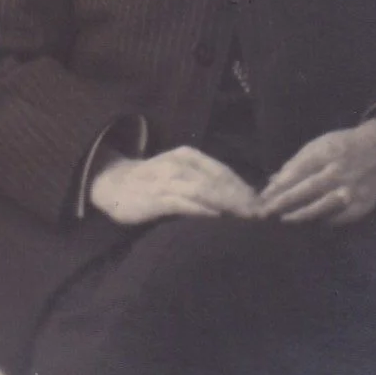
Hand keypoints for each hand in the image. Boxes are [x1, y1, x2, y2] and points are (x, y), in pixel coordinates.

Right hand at [89, 145, 260, 224]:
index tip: (264, 205)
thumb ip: (203, 182)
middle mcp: (179, 164)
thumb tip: (239, 199)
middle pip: (218, 180)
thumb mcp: (179, 174)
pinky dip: (201, 209)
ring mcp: (166, 180)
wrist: (111, 183)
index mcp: (188, 156)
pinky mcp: (155, 198)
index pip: (223, 172)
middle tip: (262, 215)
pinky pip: (182, 203)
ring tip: (246, 218)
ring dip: (228, 204)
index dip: (244, 188)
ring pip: (203, 190)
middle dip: (242, 198)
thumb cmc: (151, 182)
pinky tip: (217, 217)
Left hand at [258, 117, 375, 225]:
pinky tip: (311, 224)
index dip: (279, 186)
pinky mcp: (362, 205)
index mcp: (326, 153)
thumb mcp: (318, 145)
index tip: (263, 196)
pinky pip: (339, 218)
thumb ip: (296, 163)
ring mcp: (351, 190)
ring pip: (322, 206)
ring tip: (284, 219)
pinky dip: (323, 221)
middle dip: (284, 202)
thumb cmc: (342, 146)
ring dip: (301, 214)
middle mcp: (338, 173)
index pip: (297, 171)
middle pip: (307, 189)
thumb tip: (274, 181)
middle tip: (266, 212)